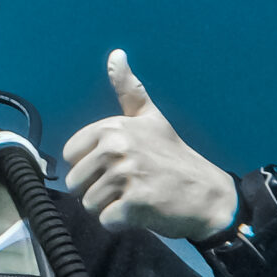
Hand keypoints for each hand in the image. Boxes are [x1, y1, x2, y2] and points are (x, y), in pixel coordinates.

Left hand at [59, 51, 238, 239]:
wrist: (207, 193)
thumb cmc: (173, 156)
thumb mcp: (150, 117)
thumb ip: (128, 89)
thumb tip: (116, 54)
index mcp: (112, 128)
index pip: (70, 155)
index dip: (89, 166)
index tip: (117, 165)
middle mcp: (117, 148)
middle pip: (76, 183)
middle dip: (97, 190)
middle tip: (128, 184)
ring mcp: (127, 175)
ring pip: (89, 203)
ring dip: (110, 207)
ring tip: (136, 196)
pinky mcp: (136, 203)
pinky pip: (106, 220)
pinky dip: (121, 222)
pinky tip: (142, 210)